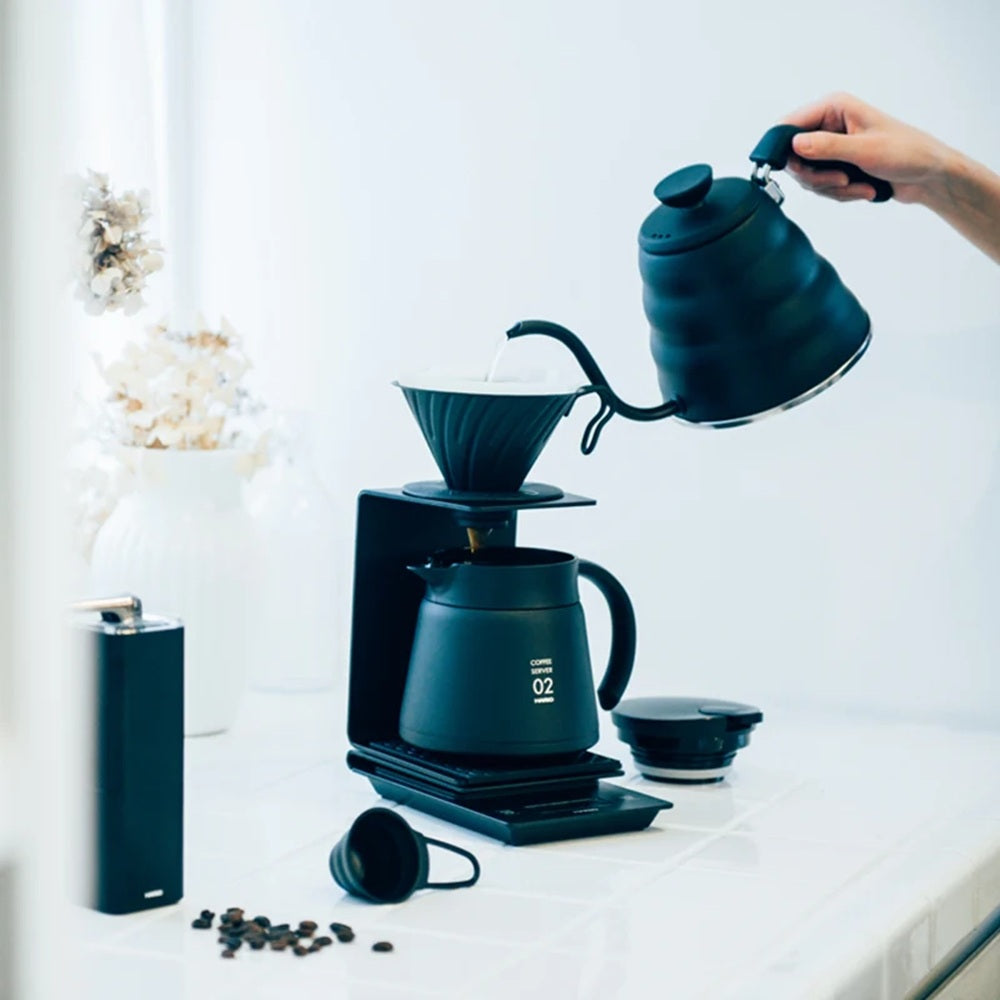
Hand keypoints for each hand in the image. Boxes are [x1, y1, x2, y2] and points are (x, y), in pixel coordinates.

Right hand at [780, 92, 950, 204]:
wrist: (928, 175)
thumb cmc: (906, 152)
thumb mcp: (864, 150)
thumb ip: (826, 147)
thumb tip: (793, 145)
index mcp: (834, 108)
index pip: (788, 125)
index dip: (783, 150)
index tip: (793, 170)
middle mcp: (828, 124)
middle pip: (794, 157)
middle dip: (817, 177)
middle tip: (841, 182)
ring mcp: (831, 147)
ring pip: (808, 176)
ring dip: (833, 189)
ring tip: (860, 186)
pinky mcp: (836, 165)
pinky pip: (821, 186)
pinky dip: (841, 194)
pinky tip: (864, 189)